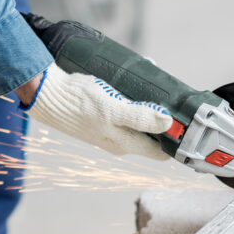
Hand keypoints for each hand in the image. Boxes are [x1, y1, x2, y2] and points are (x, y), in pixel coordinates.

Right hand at [22, 63, 172, 158]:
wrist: (48, 95)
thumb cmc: (78, 104)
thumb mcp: (113, 109)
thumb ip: (141, 117)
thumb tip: (167, 124)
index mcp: (126, 144)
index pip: (161, 151)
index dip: (175, 138)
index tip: (186, 120)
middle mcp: (121, 140)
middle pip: (154, 134)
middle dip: (164, 115)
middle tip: (170, 95)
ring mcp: (112, 129)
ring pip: (142, 119)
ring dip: (151, 104)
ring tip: (154, 83)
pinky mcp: (105, 116)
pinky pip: (129, 109)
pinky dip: (136, 97)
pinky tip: (137, 81)